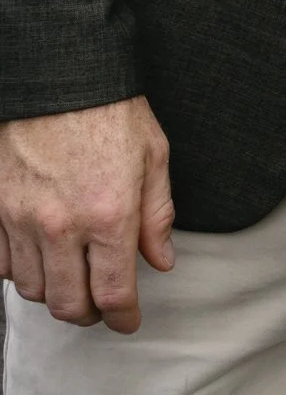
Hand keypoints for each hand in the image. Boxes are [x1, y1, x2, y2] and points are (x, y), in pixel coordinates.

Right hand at [0, 96, 173, 331]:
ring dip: (57, 292)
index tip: (128, 320)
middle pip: (69, 305)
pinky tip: (41, 254)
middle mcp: (62, 225)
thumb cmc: (109, 109)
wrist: (58, 74)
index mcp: (109, 214)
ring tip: (74, 275)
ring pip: (34, 290)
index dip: (124, 317)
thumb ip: (157, 214)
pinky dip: (22, 270)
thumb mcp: (153, 154)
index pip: (114, 293)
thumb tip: (160, 260)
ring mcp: (22, 219)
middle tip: (103, 302)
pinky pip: (3, 265)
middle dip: (91, 313)